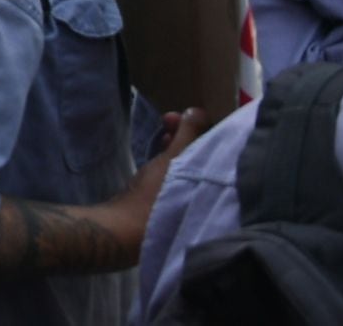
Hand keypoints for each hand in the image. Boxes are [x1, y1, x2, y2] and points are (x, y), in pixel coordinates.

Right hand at [110, 108, 212, 234]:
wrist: (125, 231)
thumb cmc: (154, 195)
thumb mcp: (174, 159)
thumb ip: (188, 133)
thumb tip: (198, 111)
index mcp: (216, 185)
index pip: (217, 146)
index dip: (199, 126)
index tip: (176, 116)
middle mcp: (209, 195)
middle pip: (203, 155)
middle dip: (186, 134)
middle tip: (166, 121)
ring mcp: (190, 202)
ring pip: (189, 165)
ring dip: (177, 146)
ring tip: (162, 137)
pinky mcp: (172, 206)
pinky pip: (177, 176)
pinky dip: (171, 163)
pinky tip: (159, 157)